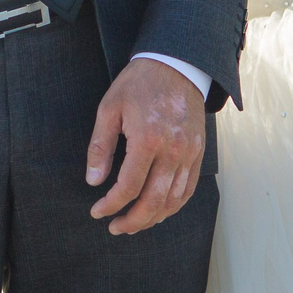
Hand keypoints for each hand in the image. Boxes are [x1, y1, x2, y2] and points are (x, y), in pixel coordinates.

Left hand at [85, 56, 205, 233]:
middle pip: (154, 201)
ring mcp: (190, 153)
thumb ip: (100, 147)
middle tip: (115, 228)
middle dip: (133, 221)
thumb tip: (93, 181)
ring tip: (134, 224)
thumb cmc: (138, 83)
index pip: (129, 187)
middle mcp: (173, 151)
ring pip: (174, 200)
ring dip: (153, 218)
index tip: (97, 212)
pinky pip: (189, 188)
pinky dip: (174, 205)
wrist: (175, 64)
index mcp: (147, 139)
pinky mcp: (199, 152)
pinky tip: (159, 211)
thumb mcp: (109, 108)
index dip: (111, 205)